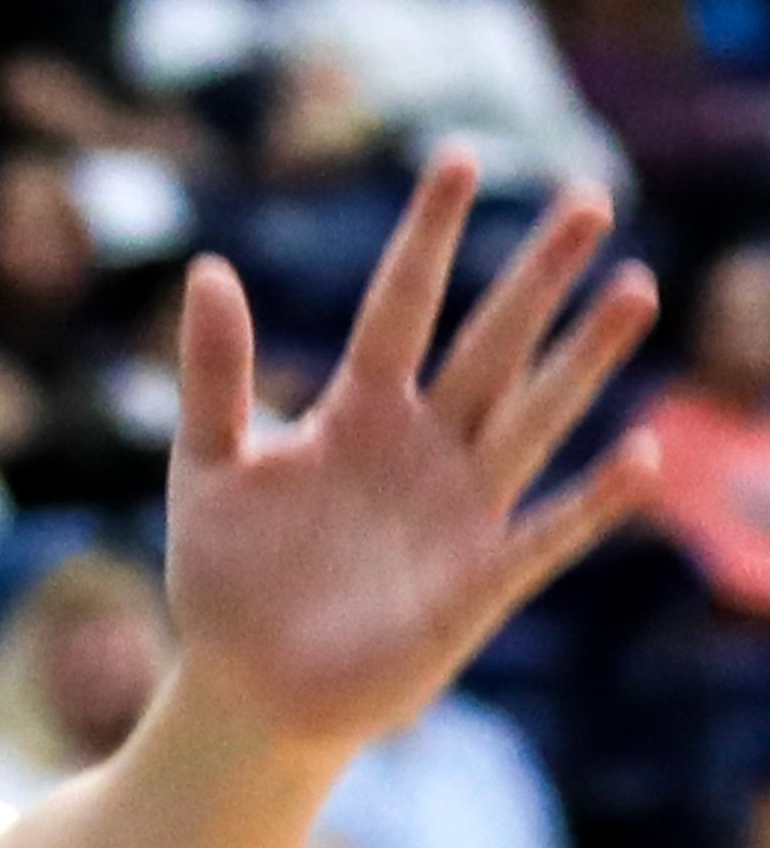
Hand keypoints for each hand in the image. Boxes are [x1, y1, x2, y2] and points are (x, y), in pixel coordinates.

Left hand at [165, 150, 657, 756]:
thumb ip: (213, 372)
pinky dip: (595, 499)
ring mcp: (460, 511)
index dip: (428, 234)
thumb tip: (209, 266)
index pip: (403, 302)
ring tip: (634, 289)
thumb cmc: (224, 575)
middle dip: (537, 274)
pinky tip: (642, 454)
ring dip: (584, 358)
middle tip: (591, 197)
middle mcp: (421, 446)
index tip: (459, 158)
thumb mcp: (206, 462)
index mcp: (356, 409)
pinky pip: (548, 532)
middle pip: (491, 343)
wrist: (247, 689)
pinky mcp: (480, 583)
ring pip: (534, 417)